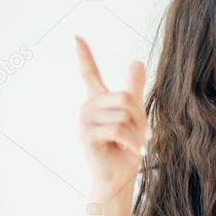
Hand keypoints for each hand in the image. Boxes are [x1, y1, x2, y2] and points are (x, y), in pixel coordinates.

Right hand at [74, 35, 149, 191]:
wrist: (119, 179)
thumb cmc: (126, 149)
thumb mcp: (136, 116)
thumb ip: (134, 90)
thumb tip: (136, 60)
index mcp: (98, 101)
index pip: (89, 73)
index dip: (83, 55)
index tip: (75, 36)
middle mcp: (88, 106)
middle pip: (125, 98)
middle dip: (140, 118)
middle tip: (140, 135)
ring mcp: (84, 119)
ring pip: (124, 115)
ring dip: (137, 133)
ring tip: (133, 145)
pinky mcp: (86, 134)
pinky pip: (118, 129)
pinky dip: (133, 141)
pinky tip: (134, 150)